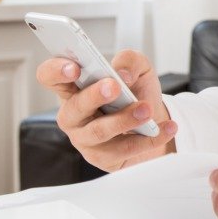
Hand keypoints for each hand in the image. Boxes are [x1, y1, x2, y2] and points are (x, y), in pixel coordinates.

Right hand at [36, 50, 177, 171]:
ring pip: (99, 131)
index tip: (75, 67)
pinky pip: (124, 150)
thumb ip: (129, 60)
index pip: (50, 77)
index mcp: (74, 88)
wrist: (155, 124)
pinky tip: (167, 128)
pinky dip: (149, 138)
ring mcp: (85, 139)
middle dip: (94, 96)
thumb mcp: (138, 69)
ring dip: (124, 120)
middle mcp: (74, 115)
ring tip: (146, 110)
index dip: (56, 71)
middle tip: (114, 86)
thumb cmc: (137, 94)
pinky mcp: (103, 158)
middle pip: (74, 107)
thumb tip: (122, 73)